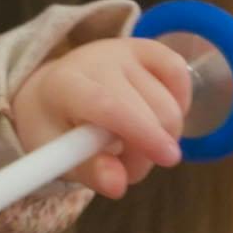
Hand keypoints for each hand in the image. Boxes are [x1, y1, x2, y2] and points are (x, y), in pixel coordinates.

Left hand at [9, 37, 193, 198]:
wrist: (52, 91)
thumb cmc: (56, 128)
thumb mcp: (60, 157)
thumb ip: (89, 171)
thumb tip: (118, 186)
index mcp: (64, 86)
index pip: (109, 104)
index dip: (141, 133)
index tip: (167, 159)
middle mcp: (96, 60)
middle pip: (149, 108)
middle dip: (149, 152)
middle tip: (127, 166)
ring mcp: (123, 50)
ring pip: (169, 103)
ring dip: (162, 137)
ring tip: (133, 144)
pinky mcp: (145, 47)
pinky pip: (179, 74)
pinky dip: (179, 104)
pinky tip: (157, 118)